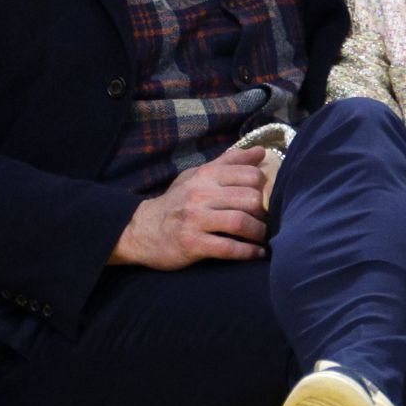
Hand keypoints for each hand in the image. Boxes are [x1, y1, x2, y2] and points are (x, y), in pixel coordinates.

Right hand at [110, 147, 269, 268]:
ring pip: (241, 222)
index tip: (264, 198)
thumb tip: (261, 151)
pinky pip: (228, 248)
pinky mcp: (192, 244)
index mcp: (206, 176)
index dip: (264, 188)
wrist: (141, 230)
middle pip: (250, 198)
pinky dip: (248, 252)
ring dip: (259, 233)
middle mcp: (200, 194)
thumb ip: (229, 163)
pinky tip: (256, 254)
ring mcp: (195, 219)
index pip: (250, 175)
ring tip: (262, 238)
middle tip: (265, 221)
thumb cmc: (177, 202)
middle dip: (264, 212)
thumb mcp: (199, 176)